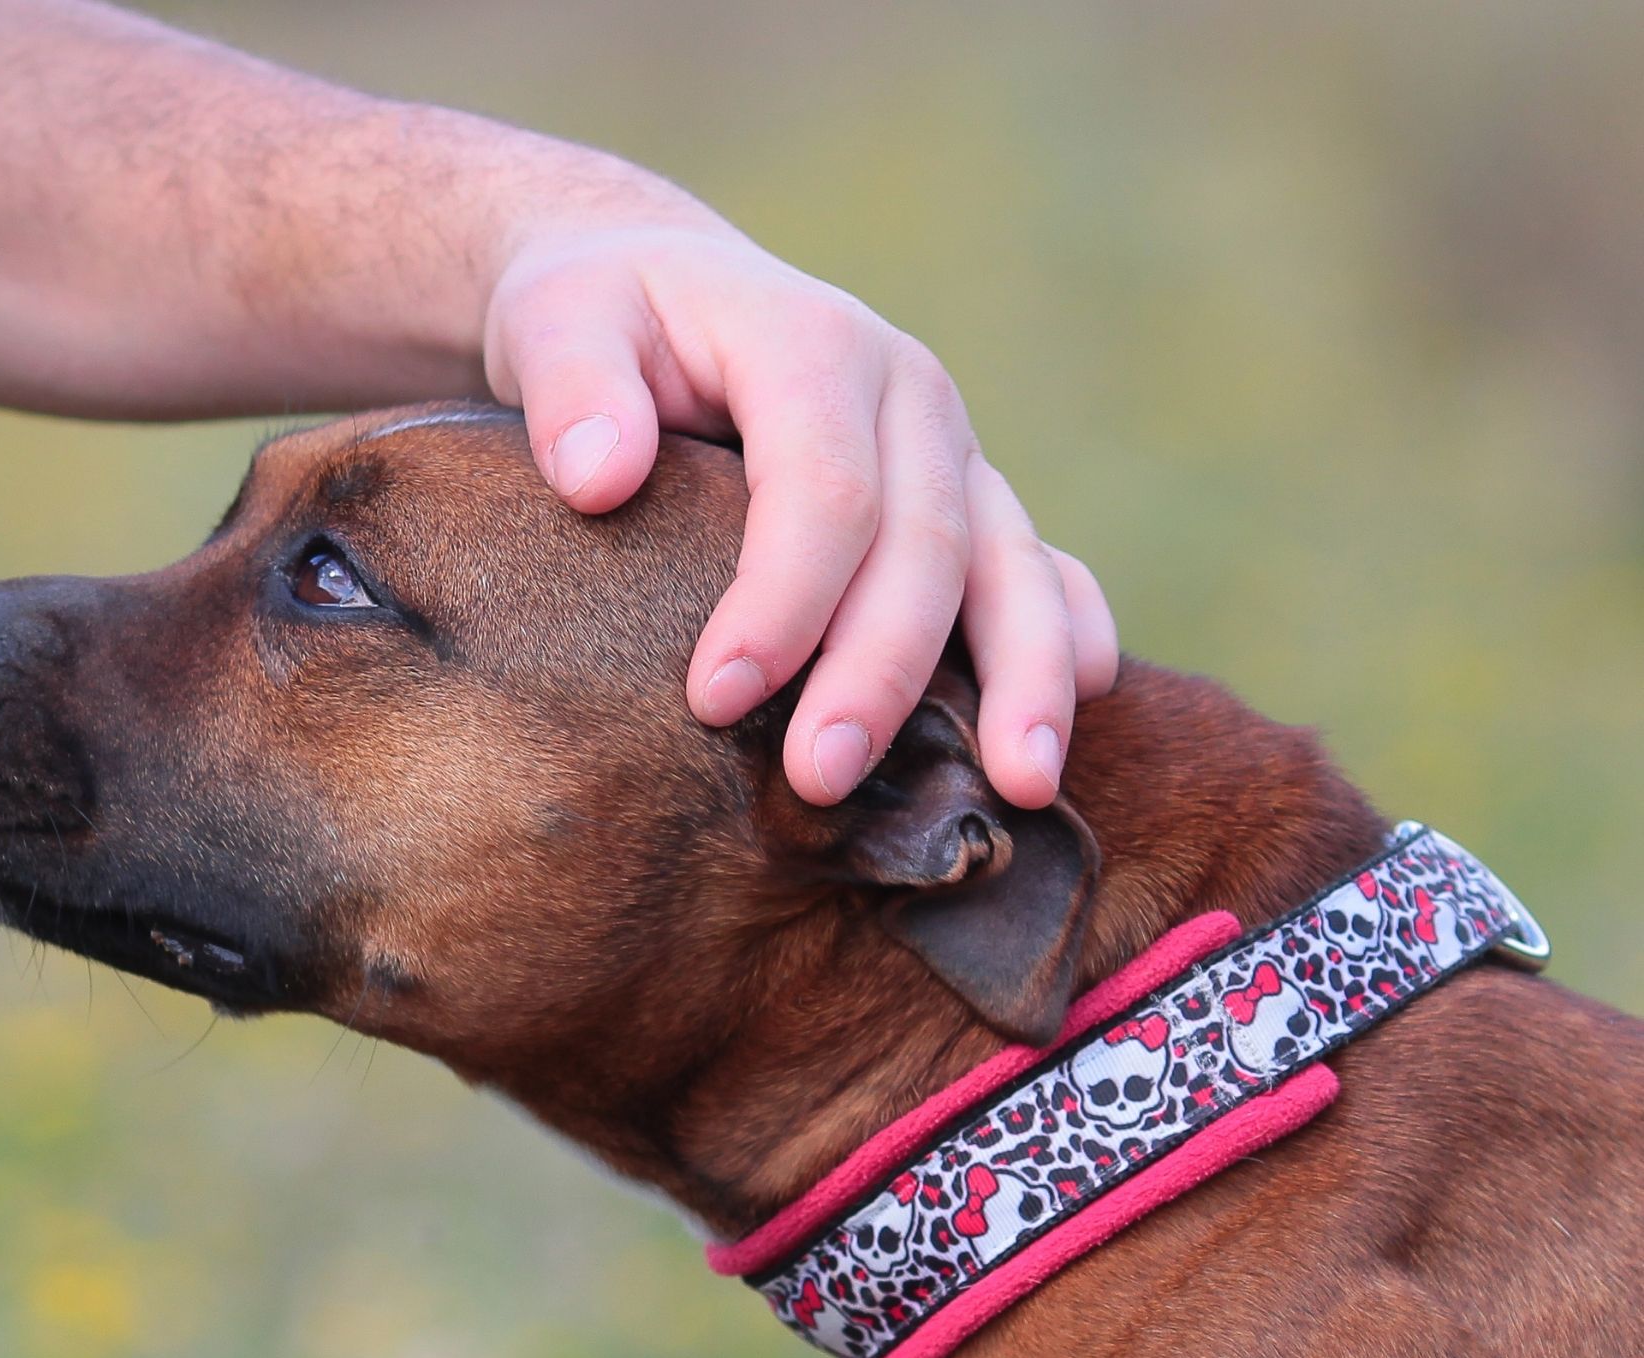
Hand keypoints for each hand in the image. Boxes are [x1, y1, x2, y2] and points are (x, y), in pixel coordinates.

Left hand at [481, 219, 1118, 809]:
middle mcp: (907, 392)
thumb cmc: (600, 316)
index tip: (713, 699)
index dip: (780, 602)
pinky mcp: (965, 494)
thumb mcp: (558, 320)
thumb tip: (598, 477)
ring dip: (1025, 677)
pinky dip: (1067, 631)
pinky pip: (1041, 563)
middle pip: (921, 545)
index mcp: (814, 345)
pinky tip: (1086, 700)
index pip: (822, 490)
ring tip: (1021, 788)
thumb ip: (571, 388)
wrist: (658, 282)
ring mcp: (950, 447)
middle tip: (820, 780)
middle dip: (878, 673)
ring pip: (1012, 562)